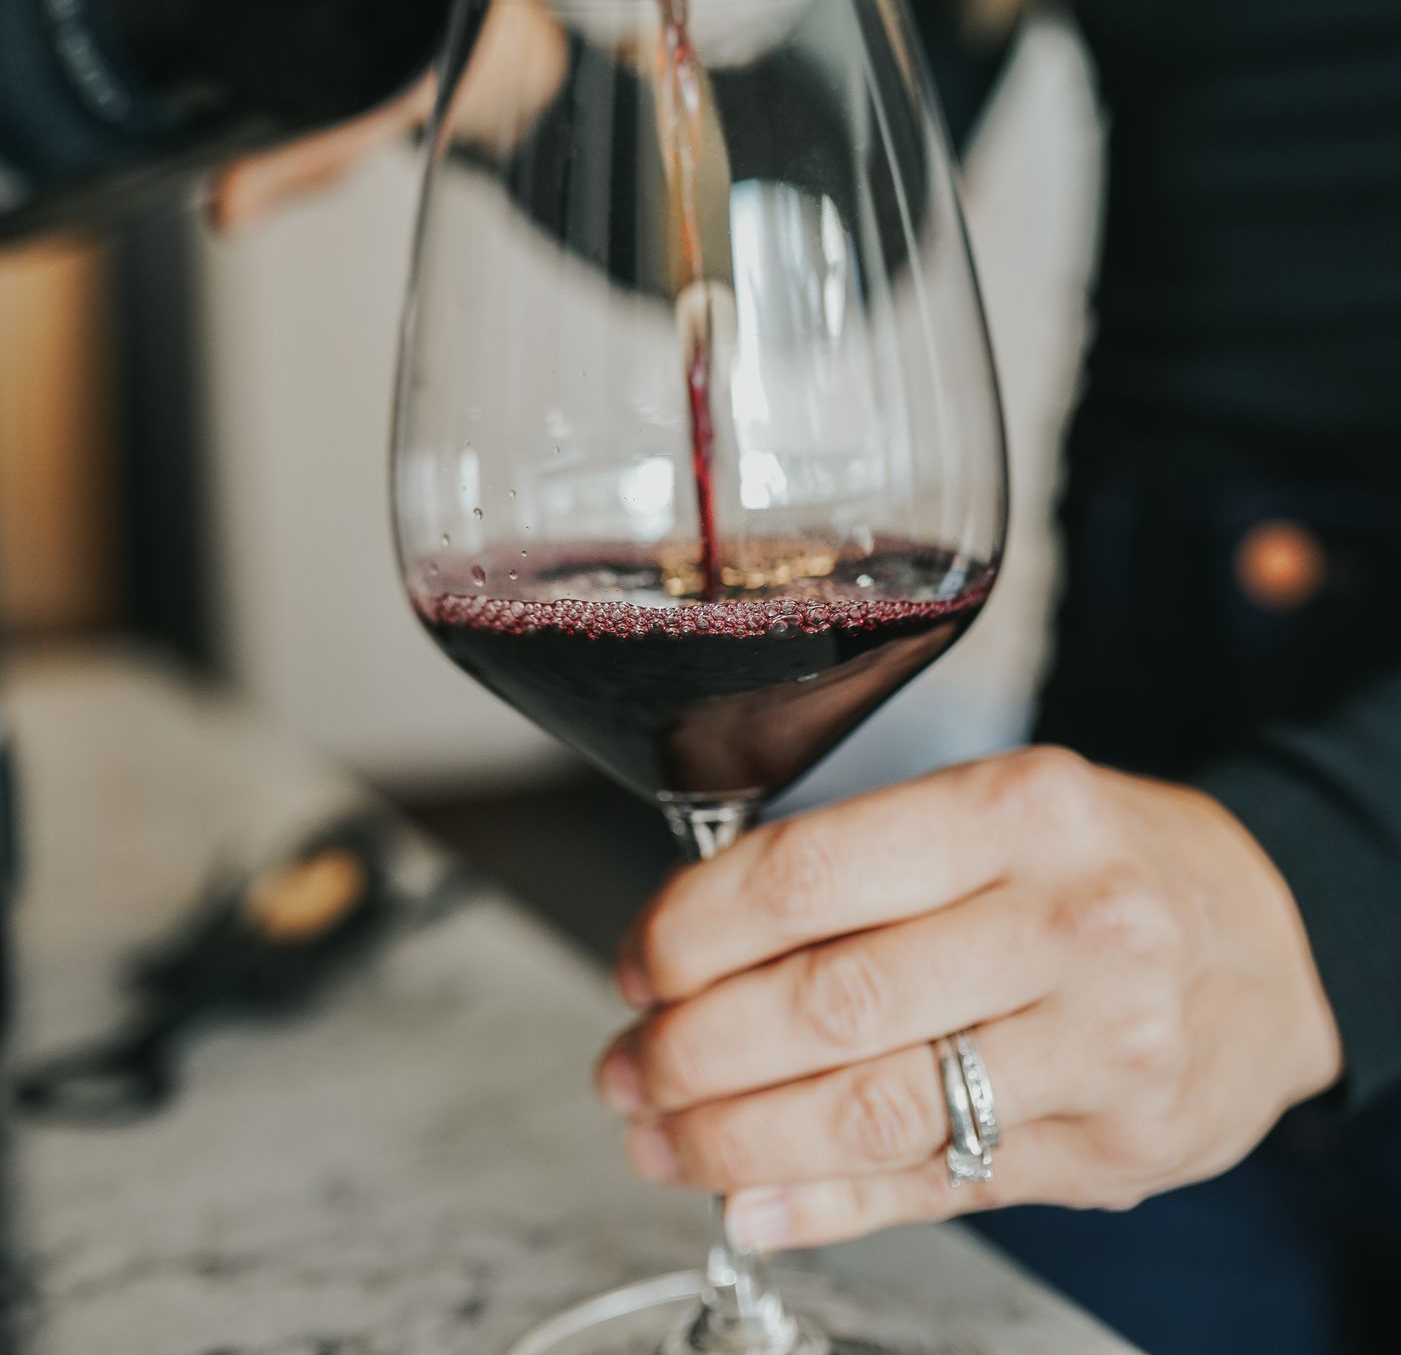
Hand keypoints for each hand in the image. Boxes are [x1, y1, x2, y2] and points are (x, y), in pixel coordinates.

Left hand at [595, 749, 1342, 1250]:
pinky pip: (936, 1187)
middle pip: (829, 1001)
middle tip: (630, 1061)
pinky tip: (749, 1205)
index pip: (811, 871)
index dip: (692, 927)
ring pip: (872, 1109)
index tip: (641, 959)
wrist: (1269, 947)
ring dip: (735, 1137)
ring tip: (660, 1134)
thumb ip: (867, 867)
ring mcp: (1100, 1043)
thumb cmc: (1104, 866)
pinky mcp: (1111, 1148)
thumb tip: (690, 945)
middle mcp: (1069, 920)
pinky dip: (822, 1208)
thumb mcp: (1005, 811)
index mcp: (1021, 808)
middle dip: (694, 1045)